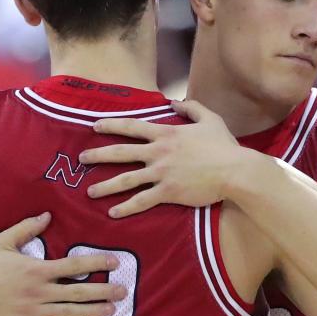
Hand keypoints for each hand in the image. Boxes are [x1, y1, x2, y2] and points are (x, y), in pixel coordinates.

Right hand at [0, 213, 125, 315]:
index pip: (73, 265)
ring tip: (112, 310)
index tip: (115, 262)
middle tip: (124, 290)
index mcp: (36, 270)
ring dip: (93, 312)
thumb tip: (47, 215)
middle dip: (103, 291)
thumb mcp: (3, 243)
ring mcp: (32, 312)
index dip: (96, 263)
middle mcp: (38, 292)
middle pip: (78, 292)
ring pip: (69, 313)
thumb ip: (26, 228)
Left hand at [79, 100, 246, 216]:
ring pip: (125, 180)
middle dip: (98, 155)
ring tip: (90, 192)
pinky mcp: (168, 192)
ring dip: (105, 186)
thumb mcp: (210, 119)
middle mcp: (158, 153)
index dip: (111, 126)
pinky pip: (142, 201)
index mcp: (166, 134)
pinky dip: (126, 208)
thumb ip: (192, 108)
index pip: (132, 127)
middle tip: (81, 159)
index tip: (94, 127)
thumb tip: (175, 102)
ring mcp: (161, 173)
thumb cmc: (224, 146)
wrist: (235, 171)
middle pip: (121, 153)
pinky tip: (113, 213)